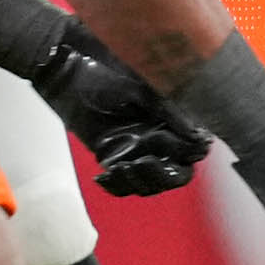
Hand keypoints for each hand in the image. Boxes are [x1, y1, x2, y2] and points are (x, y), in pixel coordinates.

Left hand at [30, 25, 211, 197]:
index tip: (178, 155)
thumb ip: (169, 111)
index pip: (194, 148)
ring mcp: (136, 151)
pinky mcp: (113, 159)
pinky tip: (103, 176)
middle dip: (162, 176)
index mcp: (171, 120)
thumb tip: (197, 135)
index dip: (190, 155)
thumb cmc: (104, 77)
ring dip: (138, 182)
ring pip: (151, 184)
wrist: (66, 79)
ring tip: (119, 169)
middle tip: (141, 164)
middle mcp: (158, 139)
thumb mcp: (140, 91)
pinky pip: (123, 186)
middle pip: (176, 173)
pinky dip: (116, 186)